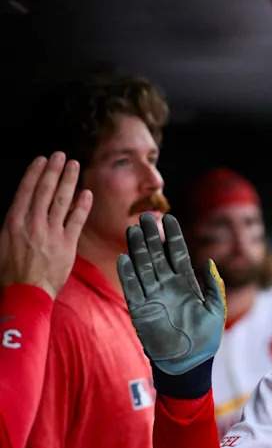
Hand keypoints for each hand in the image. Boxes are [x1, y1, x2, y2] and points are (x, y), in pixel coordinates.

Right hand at [0, 154, 92, 297]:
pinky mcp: (67, 244)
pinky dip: (82, 205)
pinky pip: (76, 220)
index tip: (42, 160)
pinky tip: (87, 193)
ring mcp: (51, 233)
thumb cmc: (11, 270)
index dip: (35, 172)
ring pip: (61, 200)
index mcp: (13, 221)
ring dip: (69, 180)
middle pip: (45, 190)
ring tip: (75, 166)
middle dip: (54, 170)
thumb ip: (17, 223)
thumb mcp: (4, 241)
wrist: (25, 292)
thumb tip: (25, 208)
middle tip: (61, 155)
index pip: (26, 190)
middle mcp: (32, 223)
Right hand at [117, 214, 225, 374]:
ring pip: (143, 267)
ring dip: (137, 249)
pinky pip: (132, 288)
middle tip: (145, 216)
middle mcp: (167, 286)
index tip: (169, 217)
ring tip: (132, 229)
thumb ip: (213, 286)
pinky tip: (124, 258)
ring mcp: (153, 296)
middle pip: (157, 255)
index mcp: (186, 284)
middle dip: (151, 236)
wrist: (188, 363)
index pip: (177, 253)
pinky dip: (127, 274)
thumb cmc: (205, 339)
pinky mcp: (140, 310)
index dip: (172, 236)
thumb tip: (210, 262)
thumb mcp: (215, 310)